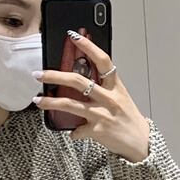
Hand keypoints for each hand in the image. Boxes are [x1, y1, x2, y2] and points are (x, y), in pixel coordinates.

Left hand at [33, 31, 150, 161]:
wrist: (141, 143)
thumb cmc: (129, 119)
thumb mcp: (121, 98)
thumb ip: (104, 88)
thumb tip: (82, 80)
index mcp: (116, 87)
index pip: (103, 61)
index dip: (89, 47)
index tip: (74, 37)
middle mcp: (109, 98)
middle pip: (78, 81)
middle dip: (55, 76)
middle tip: (40, 74)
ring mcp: (103, 114)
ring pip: (70, 104)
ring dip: (51, 102)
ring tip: (38, 100)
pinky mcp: (98, 130)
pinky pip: (77, 130)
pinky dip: (73, 132)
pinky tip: (72, 133)